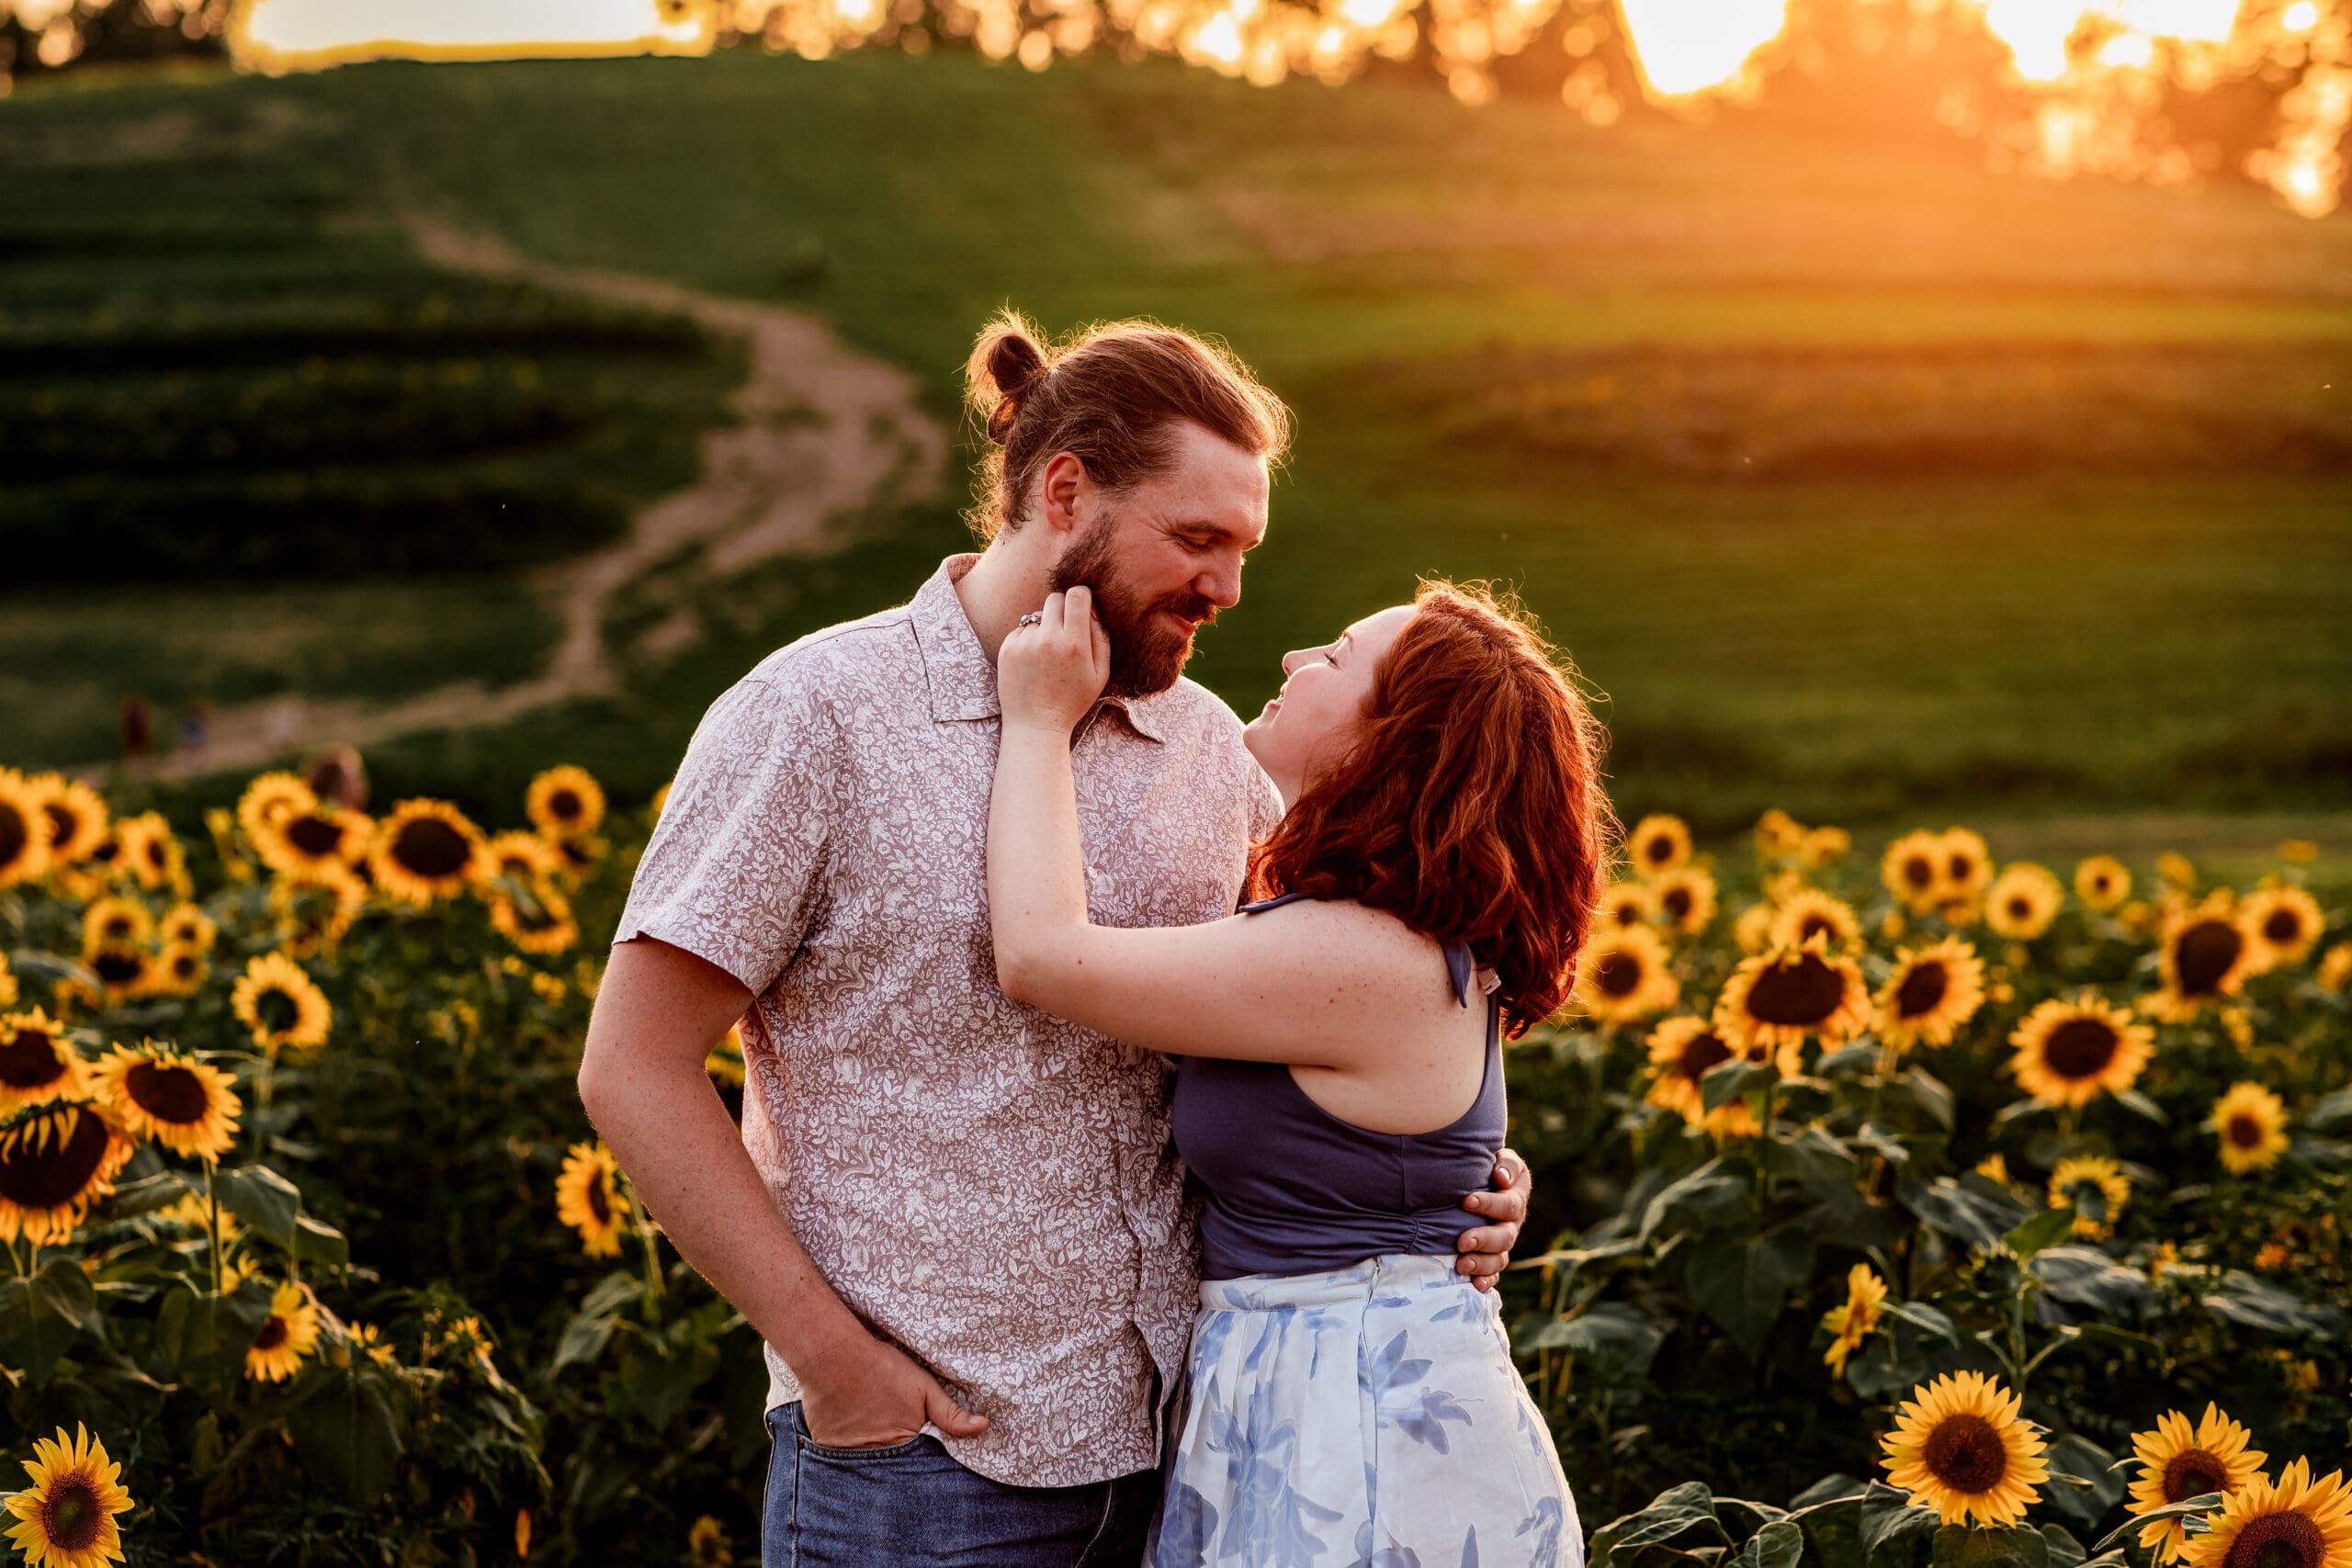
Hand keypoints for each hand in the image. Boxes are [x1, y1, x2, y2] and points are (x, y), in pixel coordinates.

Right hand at [797, 1333, 988, 1449]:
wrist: (834, 1355)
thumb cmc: (883, 1369)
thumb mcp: (924, 1388)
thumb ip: (951, 1414)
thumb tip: (983, 1427)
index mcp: (900, 1447)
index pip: (916, 1468)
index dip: (921, 1460)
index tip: (923, 1452)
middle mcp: (872, 1459)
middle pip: (889, 1470)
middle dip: (896, 1463)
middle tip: (894, 1435)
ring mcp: (844, 1456)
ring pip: (863, 1463)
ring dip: (870, 1454)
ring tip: (871, 1431)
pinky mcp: (824, 1447)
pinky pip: (839, 1455)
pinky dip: (846, 1447)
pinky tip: (850, 1427)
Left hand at [998, 587, 1109, 735]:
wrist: (1035, 724)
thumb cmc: (1072, 701)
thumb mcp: (1100, 674)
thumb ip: (1101, 637)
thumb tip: (1092, 609)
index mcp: (1074, 644)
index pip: (1076, 595)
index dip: (1081, 596)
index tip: (1081, 606)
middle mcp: (1048, 639)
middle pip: (1055, 598)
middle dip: (1062, 608)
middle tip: (1065, 629)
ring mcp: (1024, 643)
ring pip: (1037, 615)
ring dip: (1044, 627)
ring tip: (1047, 655)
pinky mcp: (1006, 649)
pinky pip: (1021, 629)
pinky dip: (1028, 639)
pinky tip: (1032, 662)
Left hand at [1454, 1147, 1530, 1292]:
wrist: (1478, 1177)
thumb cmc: (1486, 1164)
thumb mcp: (1499, 1157)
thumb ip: (1505, 1164)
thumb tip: (1500, 1178)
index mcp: (1516, 1197)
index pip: (1508, 1204)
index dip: (1489, 1204)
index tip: (1466, 1200)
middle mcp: (1512, 1223)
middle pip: (1504, 1236)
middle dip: (1483, 1239)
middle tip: (1461, 1241)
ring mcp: (1503, 1243)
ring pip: (1499, 1258)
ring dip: (1481, 1263)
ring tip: (1461, 1265)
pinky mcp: (1492, 1257)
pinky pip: (1493, 1273)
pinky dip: (1486, 1280)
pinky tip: (1474, 1285)